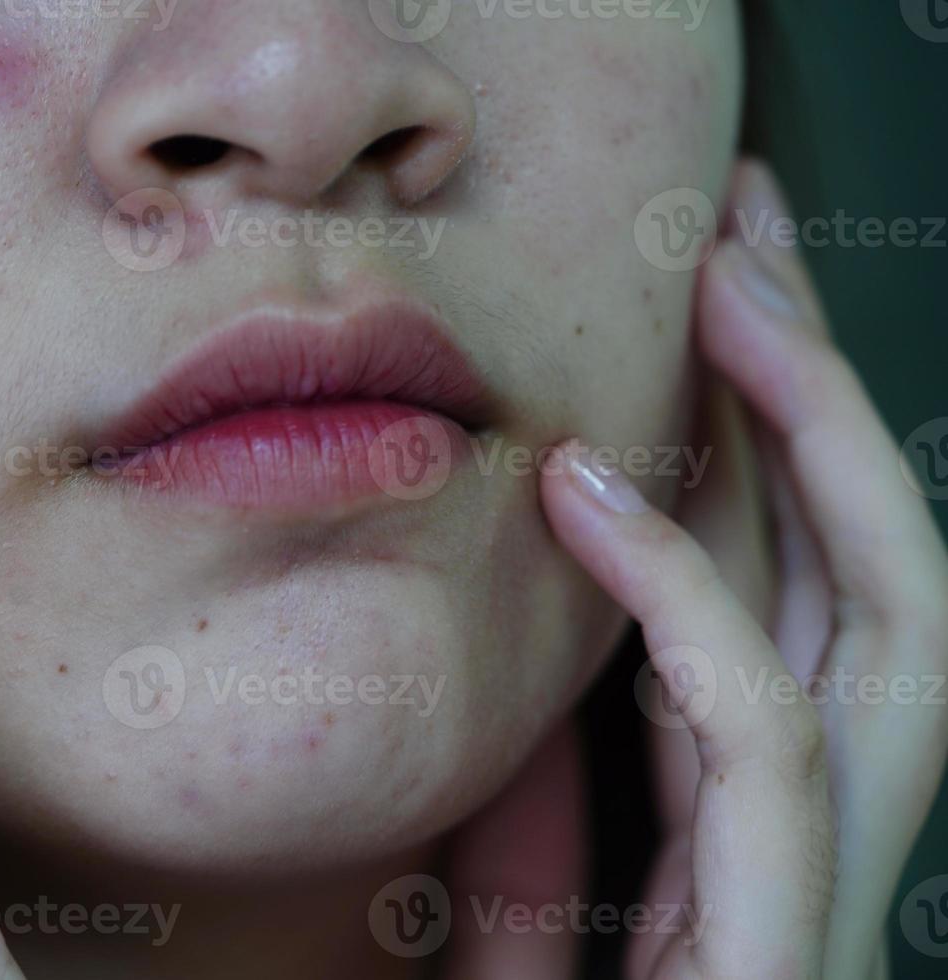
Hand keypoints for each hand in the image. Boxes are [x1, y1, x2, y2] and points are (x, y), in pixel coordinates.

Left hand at [540, 161, 947, 978]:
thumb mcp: (531, 947)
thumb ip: (556, 833)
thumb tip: (549, 696)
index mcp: (765, 831)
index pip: (800, 595)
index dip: (770, 440)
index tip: (701, 306)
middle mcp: (828, 844)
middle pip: (883, 574)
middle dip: (830, 394)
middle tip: (745, 235)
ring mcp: (826, 894)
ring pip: (888, 625)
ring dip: (814, 444)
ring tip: (724, 293)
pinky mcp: (788, 951)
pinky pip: (763, 741)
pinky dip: (688, 601)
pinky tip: (595, 492)